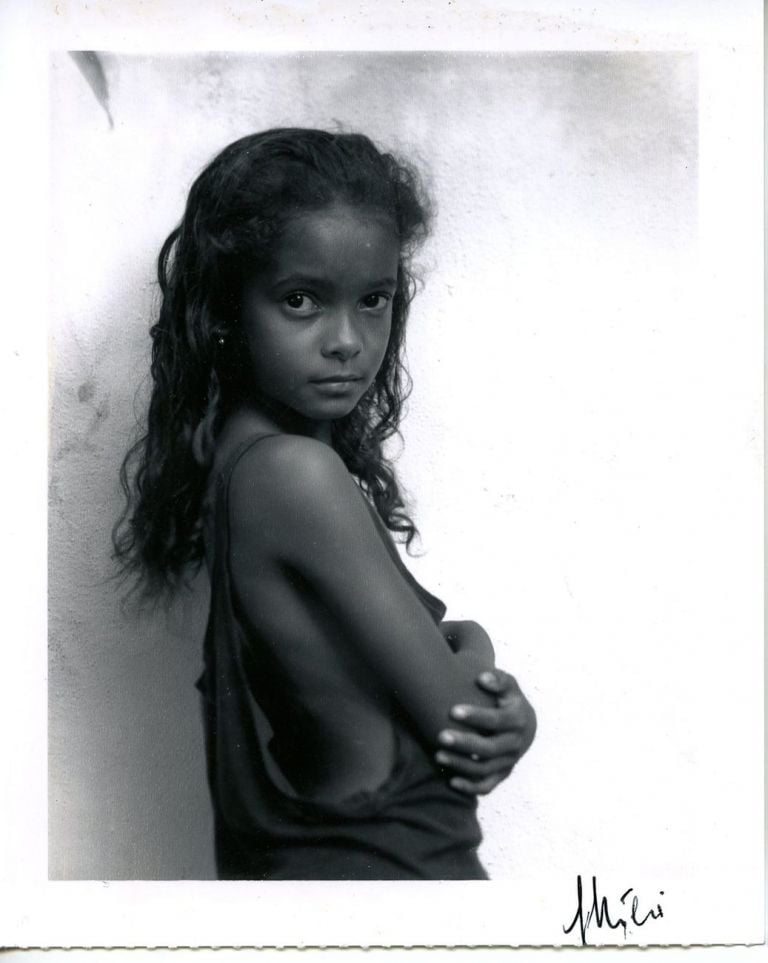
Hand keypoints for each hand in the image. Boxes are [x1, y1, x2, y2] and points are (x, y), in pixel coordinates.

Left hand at [436, 669, 536, 795]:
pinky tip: (450, 781)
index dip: (476, 716)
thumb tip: (482, 678)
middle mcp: (516, 744)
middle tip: (441, 736)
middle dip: (464, 744)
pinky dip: (470, 787)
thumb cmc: (509, 700)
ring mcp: (509, 761)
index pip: (497, 720)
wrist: (525, 725)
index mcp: (518, 719)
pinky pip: (487, 786)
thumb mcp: (509, 686)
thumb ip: (498, 679)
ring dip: (461, 764)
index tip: (453, 711)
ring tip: (438, 755)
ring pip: (484, 769)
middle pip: (489, 748)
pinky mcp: (502, 774)